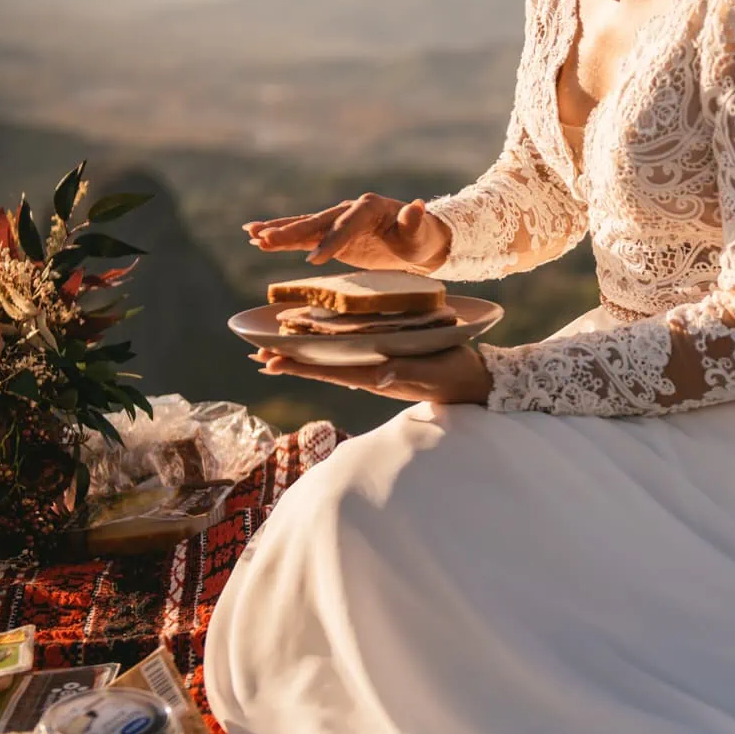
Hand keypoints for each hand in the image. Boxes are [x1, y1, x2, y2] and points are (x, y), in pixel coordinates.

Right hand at [243, 193, 451, 272]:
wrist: (416, 240)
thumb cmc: (419, 238)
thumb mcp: (420, 233)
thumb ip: (414, 221)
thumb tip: (417, 205)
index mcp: (369, 207)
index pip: (347, 224)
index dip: (331, 241)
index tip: (315, 260)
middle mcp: (348, 210)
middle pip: (318, 221)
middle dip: (292, 232)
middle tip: (264, 240)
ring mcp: (337, 221)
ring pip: (304, 226)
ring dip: (278, 231)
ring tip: (251, 235)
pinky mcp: (329, 234)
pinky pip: (302, 235)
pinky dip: (281, 237)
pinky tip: (256, 240)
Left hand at [250, 341, 492, 405]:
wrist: (477, 383)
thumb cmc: (458, 375)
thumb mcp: (435, 372)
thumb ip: (408, 373)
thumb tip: (379, 375)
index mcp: (378, 375)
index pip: (330, 370)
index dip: (299, 366)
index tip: (269, 361)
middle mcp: (372, 375)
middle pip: (323, 368)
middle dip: (291, 362)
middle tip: (257, 356)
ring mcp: (378, 371)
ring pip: (332, 364)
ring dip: (303, 359)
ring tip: (275, 354)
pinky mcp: (386, 365)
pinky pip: (349, 359)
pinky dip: (327, 354)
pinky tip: (317, 349)